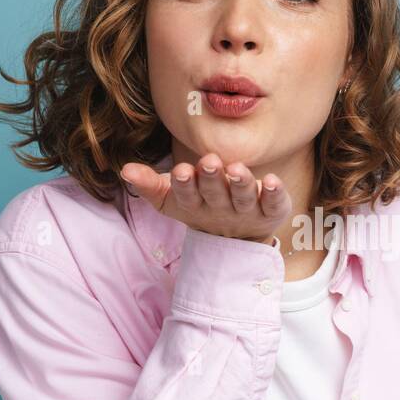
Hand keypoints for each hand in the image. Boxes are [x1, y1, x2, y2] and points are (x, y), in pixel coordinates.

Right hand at [120, 153, 289, 244]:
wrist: (238, 237)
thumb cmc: (200, 205)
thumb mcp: (172, 198)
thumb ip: (149, 184)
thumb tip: (125, 169)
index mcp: (196, 204)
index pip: (187, 195)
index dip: (184, 185)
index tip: (181, 171)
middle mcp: (222, 208)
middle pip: (216, 193)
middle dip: (211, 179)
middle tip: (208, 161)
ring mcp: (248, 210)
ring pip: (244, 197)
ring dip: (241, 183)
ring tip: (236, 168)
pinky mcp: (272, 209)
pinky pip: (275, 202)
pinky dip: (274, 193)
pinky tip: (273, 181)